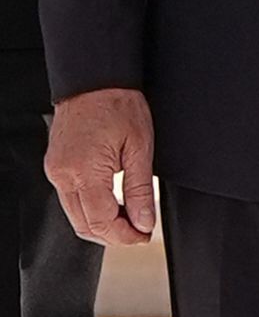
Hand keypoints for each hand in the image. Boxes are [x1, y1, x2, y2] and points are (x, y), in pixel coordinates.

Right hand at [45, 88, 155, 245]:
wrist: (95, 80)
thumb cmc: (118, 104)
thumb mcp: (141, 147)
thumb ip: (140, 189)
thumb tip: (144, 221)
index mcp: (85, 171)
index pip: (101, 222)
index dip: (124, 235)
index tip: (143, 236)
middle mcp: (63, 175)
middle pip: (84, 225)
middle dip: (113, 235)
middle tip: (140, 232)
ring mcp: (56, 172)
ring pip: (75, 216)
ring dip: (101, 224)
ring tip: (129, 220)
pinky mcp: (55, 167)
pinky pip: (70, 199)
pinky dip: (90, 209)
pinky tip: (110, 204)